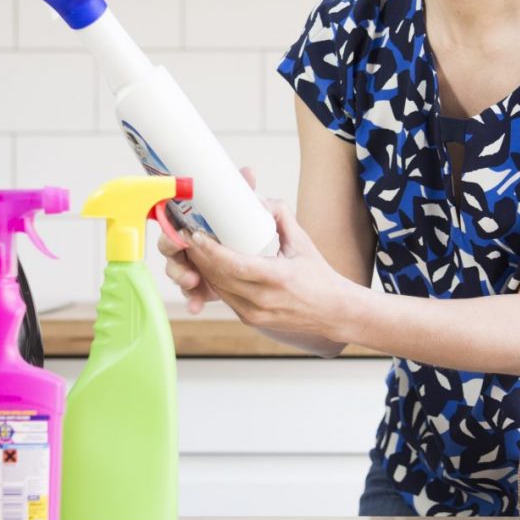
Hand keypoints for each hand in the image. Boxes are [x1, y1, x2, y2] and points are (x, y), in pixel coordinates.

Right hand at [159, 166, 255, 313]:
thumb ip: (246, 194)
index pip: (175, 221)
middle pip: (170, 247)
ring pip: (177, 271)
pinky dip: (192, 299)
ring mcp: (193, 267)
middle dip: (174, 254)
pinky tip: (196, 305)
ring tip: (193, 282)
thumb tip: (248, 172)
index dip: (172, 226)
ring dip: (181, 276)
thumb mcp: (255, 218)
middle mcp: (190, 244)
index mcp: (197, 223)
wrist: (273, 272)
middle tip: (183, 254)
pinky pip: (191, 293)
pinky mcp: (201, 287)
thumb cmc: (256, 237)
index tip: (180, 230)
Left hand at [185, 198, 355, 342]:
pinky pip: (226, 297)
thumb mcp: (302, 242)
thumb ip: (281, 216)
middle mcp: (263, 300)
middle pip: (220, 276)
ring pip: (218, 288)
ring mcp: (255, 314)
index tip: (196, 233)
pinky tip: (206, 266)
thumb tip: (260, 199)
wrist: (333, 312)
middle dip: (199, 255)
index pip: (234, 264)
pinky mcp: (251, 320)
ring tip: (192, 248)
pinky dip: (214, 281)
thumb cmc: (319, 276)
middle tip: (186, 235)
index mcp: (278, 278)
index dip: (211, 249)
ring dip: (202, 268)